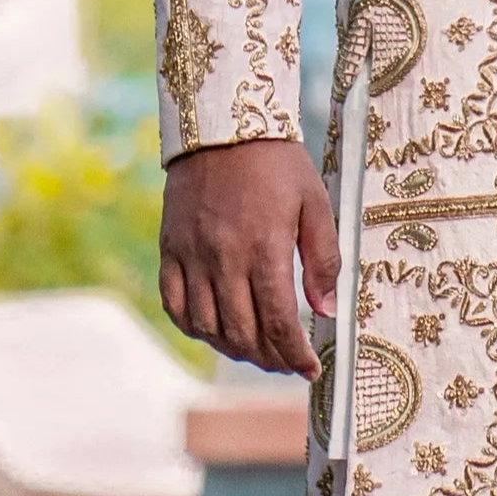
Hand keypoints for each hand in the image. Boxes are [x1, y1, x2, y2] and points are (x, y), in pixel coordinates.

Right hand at [159, 137, 337, 372]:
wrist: (222, 125)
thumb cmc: (276, 162)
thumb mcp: (314, 202)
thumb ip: (323, 259)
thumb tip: (326, 311)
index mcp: (265, 247)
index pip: (279, 322)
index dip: (295, 355)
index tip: (310, 370)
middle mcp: (224, 258)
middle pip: (243, 333)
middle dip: (269, 358)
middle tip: (287, 363)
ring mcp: (192, 256)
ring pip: (208, 327)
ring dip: (234, 349)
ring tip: (257, 351)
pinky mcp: (170, 250)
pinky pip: (175, 306)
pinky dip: (194, 328)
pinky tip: (214, 332)